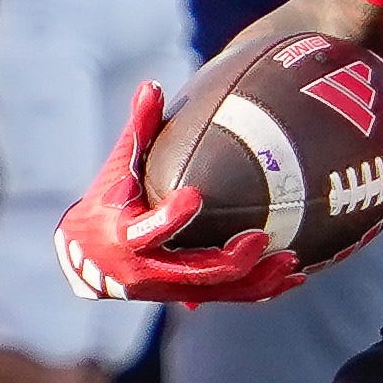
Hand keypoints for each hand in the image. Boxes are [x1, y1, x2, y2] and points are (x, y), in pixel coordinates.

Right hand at [51, 82, 300, 305]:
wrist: (89, 260)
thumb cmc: (107, 202)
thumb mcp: (118, 167)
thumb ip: (138, 129)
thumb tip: (152, 85)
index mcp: (126, 237)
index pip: (148, 231)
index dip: (170, 217)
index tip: (195, 196)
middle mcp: (148, 271)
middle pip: (195, 272)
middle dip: (231, 258)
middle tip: (263, 236)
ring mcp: (170, 289)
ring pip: (219, 291)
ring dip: (258, 279)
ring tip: (293, 262)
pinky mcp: (187, 296)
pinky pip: (229, 298)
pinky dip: (261, 290)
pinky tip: (292, 278)